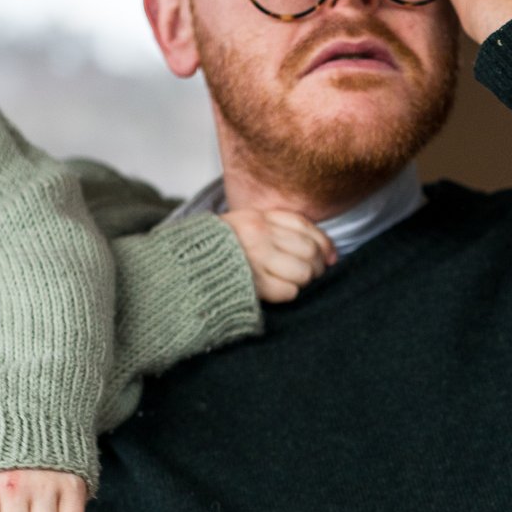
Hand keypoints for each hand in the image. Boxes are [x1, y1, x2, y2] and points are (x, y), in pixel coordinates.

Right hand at [220, 209, 335, 302]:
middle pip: (309, 250)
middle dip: (317, 266)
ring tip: (294, 282)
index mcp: (256, 217)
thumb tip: (330, 253)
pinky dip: (290, 293)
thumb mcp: (243, 227)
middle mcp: (258, 234)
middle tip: (312, 273)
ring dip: (304, 281)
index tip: (330, 256)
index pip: (304, 225)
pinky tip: (279, 291)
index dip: (323, 243)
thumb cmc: (215, 252)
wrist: (182, 268)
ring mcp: (254, 259)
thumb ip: (280, 231)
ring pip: (303, 271)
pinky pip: (288, 291)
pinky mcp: (252, 284)